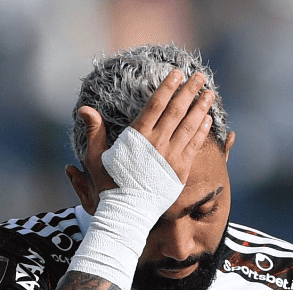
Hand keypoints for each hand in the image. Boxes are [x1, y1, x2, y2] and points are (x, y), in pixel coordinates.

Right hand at [76, 69, 215, 192]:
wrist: (127, 212)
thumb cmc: (109, 185)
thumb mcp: (96, 158)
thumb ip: (94, 131)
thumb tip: (84, 109)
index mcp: (138, 137)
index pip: (156, 105)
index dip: (168, 87)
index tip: (177, 73)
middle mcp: (157, 144)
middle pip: (177, 111)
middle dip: (189, 91)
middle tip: (199, 76)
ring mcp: (171, 157)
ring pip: (190, 126)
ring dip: (201, 107)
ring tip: (209, 93)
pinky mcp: (181, 170)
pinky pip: (195, 146)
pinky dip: (202, 131)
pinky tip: (208, 119)